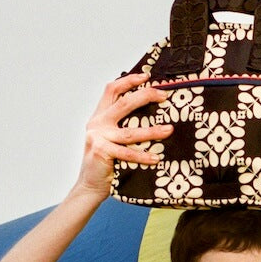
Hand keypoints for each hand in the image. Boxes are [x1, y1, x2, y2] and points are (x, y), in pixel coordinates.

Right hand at [69, 73, 172, 201]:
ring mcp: (98, 137)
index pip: (112, 90)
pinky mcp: (101, 152)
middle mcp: (98, 123)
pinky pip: (127, 153)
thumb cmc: (108, 162)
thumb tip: (154, 116)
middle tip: (164, 95)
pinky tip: (156, 157)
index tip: (146, 76)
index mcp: (100, 116)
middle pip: (123, 104)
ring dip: (152, 130)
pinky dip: (143, 155)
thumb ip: (124, 126)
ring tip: (169, 129)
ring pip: (130, 131)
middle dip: (145, 96)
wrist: (91, 185)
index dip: (128, 81)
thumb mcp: (113, 139)